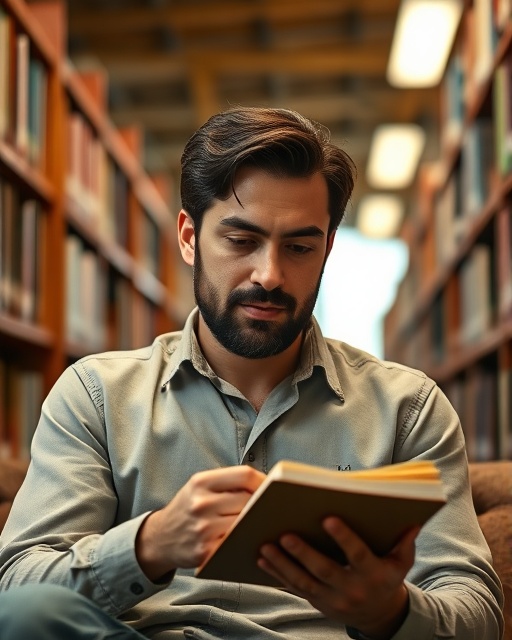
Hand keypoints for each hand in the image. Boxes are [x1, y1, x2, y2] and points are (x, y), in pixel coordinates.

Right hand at [136, 465, 265, 580]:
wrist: (160, 537)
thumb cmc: (188, 508)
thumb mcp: (199, 486)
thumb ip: (227, 483)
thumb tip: (266, 484)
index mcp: (201, 482)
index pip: (244, 475)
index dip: (264, 480)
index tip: (273, 486)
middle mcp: (201, 503)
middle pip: (248, 500)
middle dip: (262, 504)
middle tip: (273, 507)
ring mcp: (203, 528)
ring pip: (245, 522)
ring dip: (257, 524)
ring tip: (265, 522)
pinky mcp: (206, 551)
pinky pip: (236, 543)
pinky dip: (246, 540)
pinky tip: (250, 538)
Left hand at [258, 517, 419, 639]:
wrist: (377, 615)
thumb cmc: (387, 578)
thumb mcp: (400, 563)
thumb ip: (404, 542)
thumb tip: (412, 521)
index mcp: (373, 574)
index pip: (357, 555)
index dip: (344, 538)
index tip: (328, 518)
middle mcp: (352, 589)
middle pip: (324, 570)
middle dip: (303, 553)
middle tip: (285, 534)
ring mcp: (332, 599)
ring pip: (304, 582)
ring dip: (283, 564)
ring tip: (265, 546)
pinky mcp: (317, 602)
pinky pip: (295, 589)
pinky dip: (277, 574)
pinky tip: (262, 558)